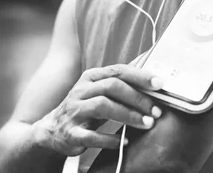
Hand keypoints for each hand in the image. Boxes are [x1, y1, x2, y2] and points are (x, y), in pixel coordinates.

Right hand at [33, 64, 163, 155]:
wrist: (53, 130)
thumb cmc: (84, 108)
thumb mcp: (98, 92)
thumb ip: (120, 85)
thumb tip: (153, 81)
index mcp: (90, 78)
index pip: (117, 71)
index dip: (140, 76)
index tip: (159, 84)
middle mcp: (81, 91)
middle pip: (112, 86)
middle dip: (138, 98)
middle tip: (156, 111)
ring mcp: (75, 111)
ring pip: (103, 106)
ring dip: (128, 115)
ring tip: (147, 124)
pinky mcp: (71, 133)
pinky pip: (92, 135)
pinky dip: (110, 139)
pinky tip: (124, 142)